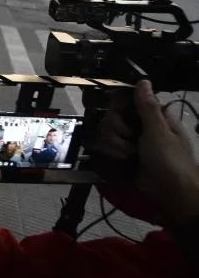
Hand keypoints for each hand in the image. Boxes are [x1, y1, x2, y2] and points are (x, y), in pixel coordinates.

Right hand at [91, 80, 198, 225]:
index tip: (118, 112)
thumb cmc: (171, 162)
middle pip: (112, 117)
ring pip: (106, 134)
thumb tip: (143, 80)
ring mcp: (131, 144)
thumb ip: (147, 107)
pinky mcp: (122, 159)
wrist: (172, 197)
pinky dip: (111, 155)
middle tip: (129, 139)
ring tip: (128, 156)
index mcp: (155, 118)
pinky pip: (106, 150)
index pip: (128, 101)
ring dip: (115, 146)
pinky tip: (121, 161)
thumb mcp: (160, 132)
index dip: (120, 105)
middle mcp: (140, 128)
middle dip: (116, 130)